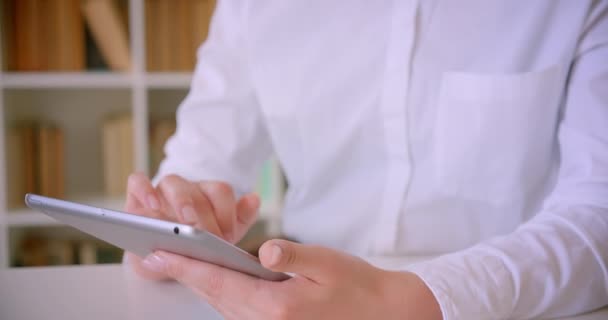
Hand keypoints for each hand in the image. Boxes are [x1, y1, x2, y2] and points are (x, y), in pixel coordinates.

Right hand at [123, 172, 259, 279]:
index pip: (221, 191)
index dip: (226, 212)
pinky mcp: (136, 197)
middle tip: (206, 235)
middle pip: (197, 188)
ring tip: (185, 224)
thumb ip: (240, 219)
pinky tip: (152, 205)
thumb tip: (255, 198)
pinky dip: (144, 189)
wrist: (164, 261)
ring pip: (172, 182)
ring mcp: (162, 191)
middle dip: (204, 213)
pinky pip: (137, 182)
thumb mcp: (220, 237)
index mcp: (209, 195)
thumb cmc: (194, 245)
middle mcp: (187, 189)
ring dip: (181, 201)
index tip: (225, 237)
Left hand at [139, 239, 442, 319]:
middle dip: (184, 274)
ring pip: (221, 305)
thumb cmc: (358, 287)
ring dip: (198, 284)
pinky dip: (218, 292)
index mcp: (277, 305)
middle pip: (213, 295)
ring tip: (176, 261)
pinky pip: (236, 311)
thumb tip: (266, 250)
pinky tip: (212, 278)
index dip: (186, 266)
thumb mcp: (328, 263)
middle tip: (157, 252)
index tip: (159, 253)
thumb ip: (293, 256)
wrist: (381, 315)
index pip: (220, 281)